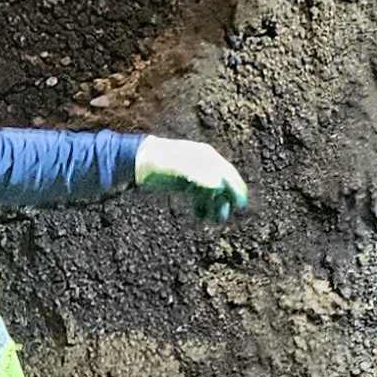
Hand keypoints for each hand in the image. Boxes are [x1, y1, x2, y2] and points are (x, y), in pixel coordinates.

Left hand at [134, 136, 251, 219]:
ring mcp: (194, 173)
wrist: (136, 160)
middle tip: (222, 218)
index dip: (236, 189)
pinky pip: (199, 196)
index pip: (227, 173)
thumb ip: (197, 174)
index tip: (240, 205)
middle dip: (224, 200)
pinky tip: (200, 216)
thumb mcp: (176, 167)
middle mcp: (203, 163)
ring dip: (214, 206)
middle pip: (222, 184)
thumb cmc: (156, 161)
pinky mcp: (184, 183)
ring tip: (211, 221)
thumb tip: (217, 185)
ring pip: (211, 192)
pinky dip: (202, 206)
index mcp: (205, 156)